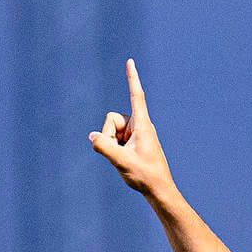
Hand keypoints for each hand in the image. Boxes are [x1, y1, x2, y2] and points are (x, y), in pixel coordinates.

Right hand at [90, 59, 174, 198]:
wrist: (159, 190)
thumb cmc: (145, 175)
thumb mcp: (121, 161)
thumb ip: (104, 146)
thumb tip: (92, 136)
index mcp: (142, 124)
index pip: (136, 96)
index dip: (132, 78)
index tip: (130, 62)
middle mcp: (140, 125)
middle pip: (112, 119)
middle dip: (109, 134)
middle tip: (118, 153)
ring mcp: (136, 133)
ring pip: (112, 130)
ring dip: (112, 144)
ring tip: (125, 159)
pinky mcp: (133, 142)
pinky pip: (116, 139)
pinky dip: (115, 149)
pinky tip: (126, 161)